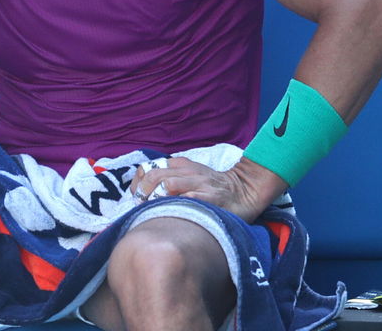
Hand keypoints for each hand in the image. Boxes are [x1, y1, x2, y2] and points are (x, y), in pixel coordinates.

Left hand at [130, 156, 284, 222]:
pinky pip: (188, 199)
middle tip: (141, 207)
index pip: (148, 167)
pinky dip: (176, 206)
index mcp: (180, 165)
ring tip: (153, 212)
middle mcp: (188, 172)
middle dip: (142, 192)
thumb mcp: (189, 177)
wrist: (246, 190)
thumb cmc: (212, 188)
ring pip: (168, 184)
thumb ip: (170, 179)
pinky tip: (171, 216)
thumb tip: (142, 194)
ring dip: (155, 199)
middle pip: (154, 175)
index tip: (136, 196)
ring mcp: (200, 184)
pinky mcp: (211, 198)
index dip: (137, 183)